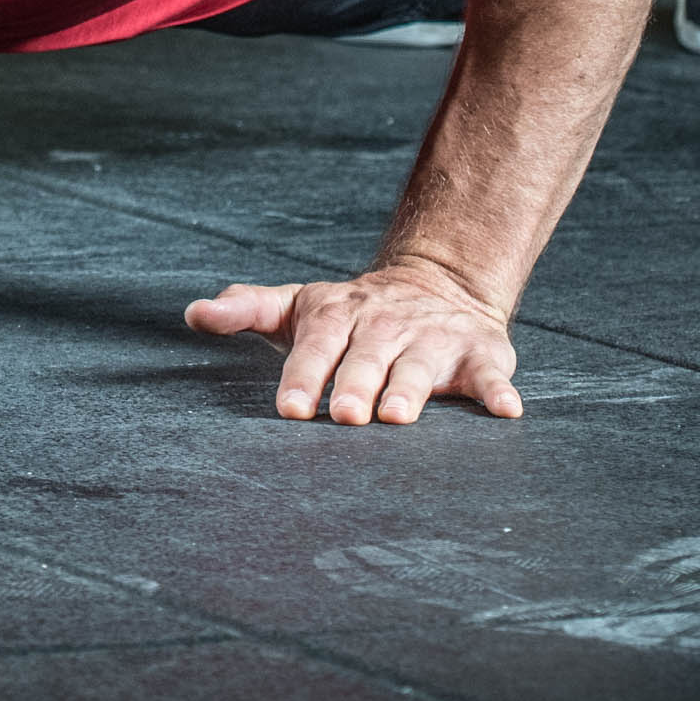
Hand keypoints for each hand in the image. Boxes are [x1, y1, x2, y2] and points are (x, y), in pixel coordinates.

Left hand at [183, 259, 521, 424]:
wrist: (435, 283)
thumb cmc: (352, 313)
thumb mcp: (298, 305)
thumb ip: (248, 309)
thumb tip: (193, 314)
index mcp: (338, 316)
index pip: (315, 345)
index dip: (303, 376)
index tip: (290, 409)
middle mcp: (386, 325)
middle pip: (367, 357)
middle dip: (354, 385)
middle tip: (343, 417)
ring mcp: (433, 338)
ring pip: (421, 366)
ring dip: (410, 389)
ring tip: (397, 416)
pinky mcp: (479, 353)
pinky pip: (490, 373)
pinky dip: (498, 390)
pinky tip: (506, 411)